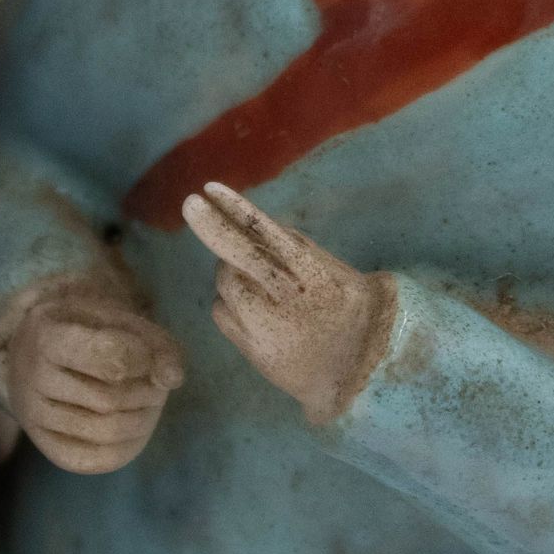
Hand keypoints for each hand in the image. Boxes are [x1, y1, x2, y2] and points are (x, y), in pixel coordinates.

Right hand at [0, 276, 185, 475]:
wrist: (39, 352)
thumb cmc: (88, 332)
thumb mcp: (121, 321)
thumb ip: (155, 344)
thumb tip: (173, 379)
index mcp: (47, 335)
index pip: (107, 356)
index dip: (142, 359)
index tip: (147, 354)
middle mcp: (31, 378)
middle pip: (111, 400)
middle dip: (147, 393)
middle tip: (155, 382)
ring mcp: (34, 416)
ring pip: (107, 432)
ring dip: (144, 418)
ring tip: (147, 401)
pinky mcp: (47, 447)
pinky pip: (98, 460)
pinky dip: (129, 446)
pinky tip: (135, 425)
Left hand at [183, 181, 396, 427]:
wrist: (361, 364)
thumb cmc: (348, 308)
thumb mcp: (329, 268)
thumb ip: (293, 248)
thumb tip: (251, 228)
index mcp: (307, 270)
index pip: (263, 232)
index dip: (234, 208)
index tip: (209, 189)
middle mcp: (280, 295)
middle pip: (233, 256)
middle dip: (209, 226)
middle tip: (192, 205)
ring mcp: (262, 324)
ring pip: (224, 283)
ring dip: (230, 273)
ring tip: (254, 281)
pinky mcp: (251, 349)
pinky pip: (221, 313)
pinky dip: (227, 302)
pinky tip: (247, 307)